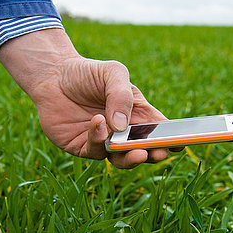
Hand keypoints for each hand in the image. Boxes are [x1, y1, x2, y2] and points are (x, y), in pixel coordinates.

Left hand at [0, 28, 169, 168]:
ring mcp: (104, 143)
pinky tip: (98, 122)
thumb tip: (123, 126)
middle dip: (152, 155)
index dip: (172, 140)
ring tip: (133, 148)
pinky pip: (95, 151)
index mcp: (138, 115)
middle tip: (157, 152)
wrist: (53, 75)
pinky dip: (99, 138)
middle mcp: (124, 134)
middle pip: (144, 152)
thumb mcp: (113, 73)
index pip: (160, 132)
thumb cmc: (88, 73)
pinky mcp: (82, 147)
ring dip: (129, 156)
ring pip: (121, 160)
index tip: (180, 143)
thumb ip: (121, 95)